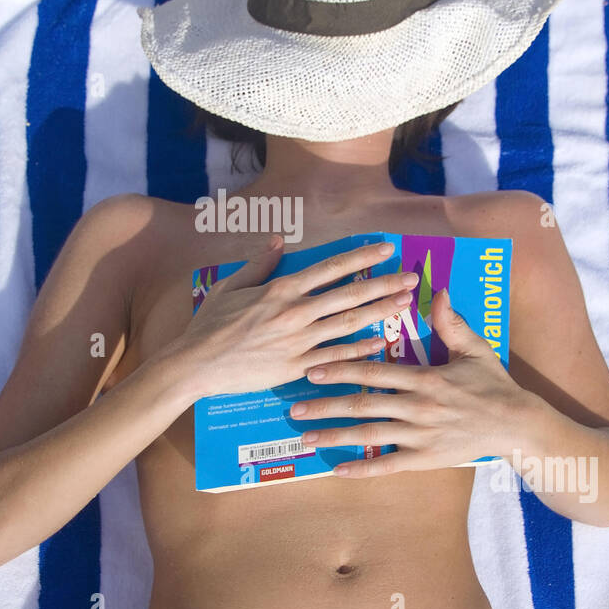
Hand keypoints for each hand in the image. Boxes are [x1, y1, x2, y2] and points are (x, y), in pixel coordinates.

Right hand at [170, 236, 421, 399]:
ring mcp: (298, 341)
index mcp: (281, 289)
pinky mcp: (296, 368)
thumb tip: (277, 240)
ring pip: (348, 323)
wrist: (197, 364)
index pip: (330, 267)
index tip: (385, 248)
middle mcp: (295, 312)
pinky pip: (335, 358)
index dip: (361, 256)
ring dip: (380, 312)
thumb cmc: (210, 325)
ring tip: (405, 303)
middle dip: (383, 284)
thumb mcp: (230, 286)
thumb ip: (259, 263)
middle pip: (349, 294)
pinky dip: (360, 349)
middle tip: (411, 277)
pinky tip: (380, 341)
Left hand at [289, 287, 536, 476]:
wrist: (517, 425)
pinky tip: (337, 470)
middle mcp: (418, 408)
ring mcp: (420, 436)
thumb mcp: (475, 348)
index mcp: (425, 378)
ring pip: (370, 436)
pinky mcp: (426, 460)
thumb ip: (451, 321)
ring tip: (306, 435)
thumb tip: (437, 289)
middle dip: (325, 405)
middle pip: (363, 405)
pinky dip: (362, 469)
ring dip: (335, 435)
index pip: (374, 372)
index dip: (340, 369)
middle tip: (294, 405)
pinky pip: (389, 466)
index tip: (312, 368)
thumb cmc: (494, 384)